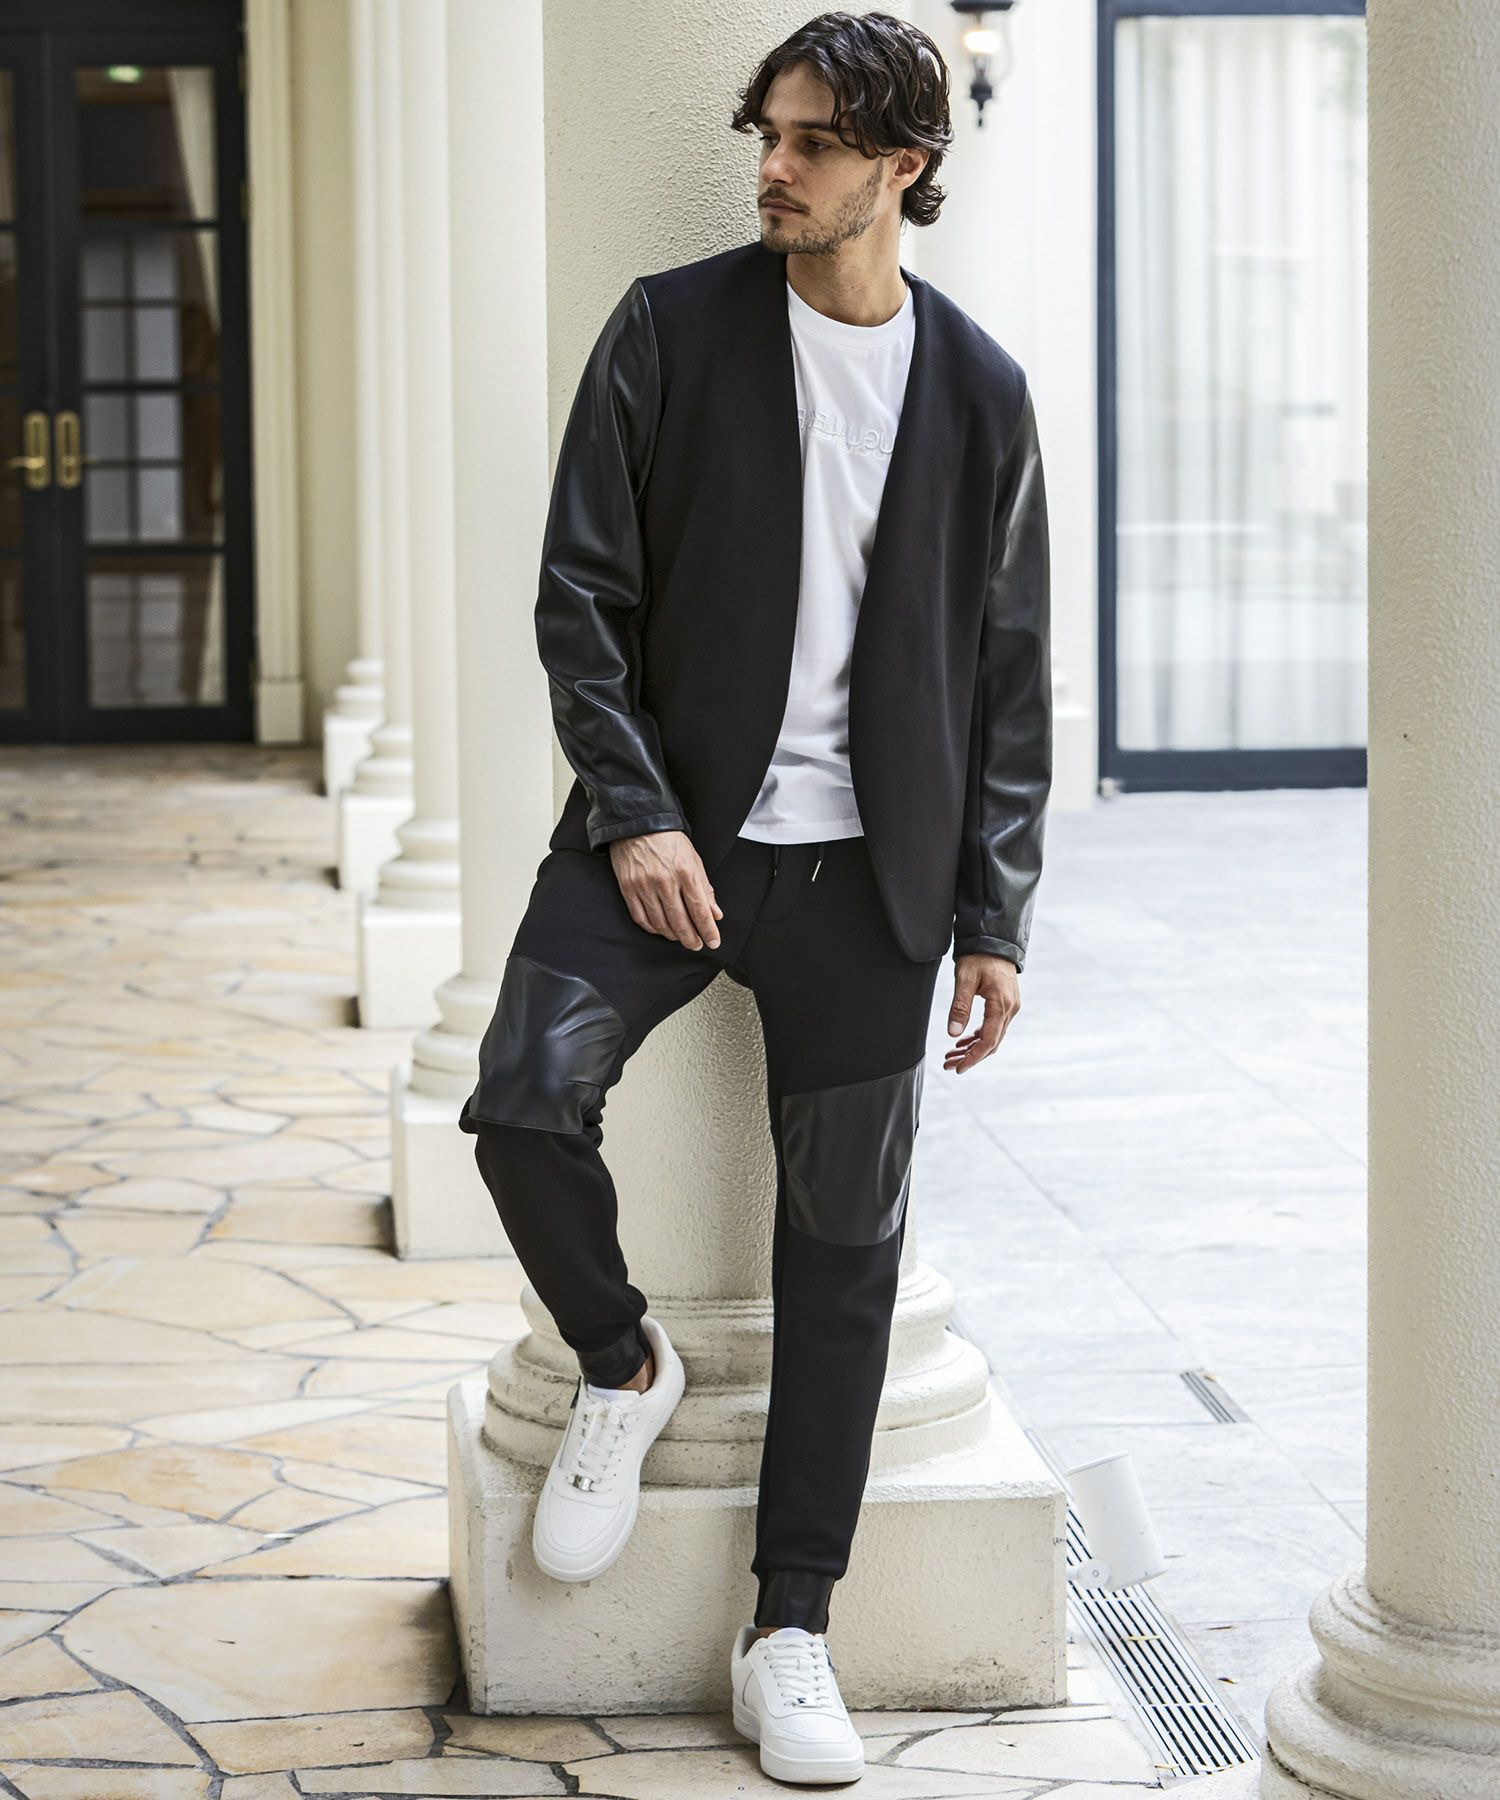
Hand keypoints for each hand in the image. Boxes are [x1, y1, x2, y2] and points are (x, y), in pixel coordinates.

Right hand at [608, 829, 722, 950]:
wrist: (638, 823)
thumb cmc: (669, 840)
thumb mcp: (693, 859)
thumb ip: (705, 888)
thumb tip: (715, 914)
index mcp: (685, 872)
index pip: (700, 910)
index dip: (708, 930)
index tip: (713, 942)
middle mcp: (665, 881)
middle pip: (680, 921)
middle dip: (691, 939)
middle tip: (696, 945)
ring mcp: (644, 886)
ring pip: (660, 923)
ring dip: (673, 935)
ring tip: (680, 937)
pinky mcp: (628, 889)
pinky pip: (640, 918)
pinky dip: (652, 928)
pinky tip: (660, 929)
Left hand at [944, 953, 1018, 1073]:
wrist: (995, 939)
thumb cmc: (979, 956)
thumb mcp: (965, 979)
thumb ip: (960, 1007)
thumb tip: (953, 1033)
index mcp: (1001, 1004)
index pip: (988, 1040)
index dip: (973, 1057)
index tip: (957, 1068)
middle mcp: (1010, 1008)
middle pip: (991, 1043)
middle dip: (970, 1057)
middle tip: (949, 1065)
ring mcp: (1011, 1007)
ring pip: (993, 1036)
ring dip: (973, 1049)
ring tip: (952, 1056)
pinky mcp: (1007, 1004)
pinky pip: (994, 1027)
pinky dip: (979, 1037)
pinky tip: (963, 1042)